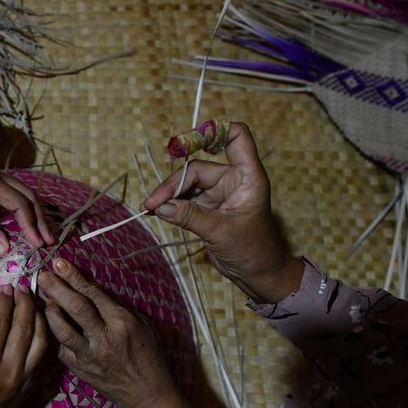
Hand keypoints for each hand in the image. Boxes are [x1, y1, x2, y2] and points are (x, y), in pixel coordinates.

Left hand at [0, 164, 54, 252]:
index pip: (20, 204)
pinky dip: (23, 208)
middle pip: (28, 197)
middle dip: (40, 220)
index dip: (30, 225)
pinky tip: (27, 223)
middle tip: (48, 241)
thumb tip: (7, 249)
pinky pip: (14, 194)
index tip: (37, 244)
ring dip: (34, 214)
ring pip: (24, 194)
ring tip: (43, 234)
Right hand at [0, 285, 48, 407]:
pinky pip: (44, 351)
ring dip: (39, 316)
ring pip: (41, 338)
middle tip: (22, 288)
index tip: (6, 287)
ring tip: (34, 301)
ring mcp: (26, 376)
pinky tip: (40, 321)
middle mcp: (10, 369)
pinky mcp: (35, 381)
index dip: (4, 302)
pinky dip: (44, 333)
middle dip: (24, 303)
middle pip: (24, 327)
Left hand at [38, 258, 193, 407]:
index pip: (93, 294)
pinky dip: (54, 334)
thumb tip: (90, 288)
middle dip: (56, 288)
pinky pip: (61, 348)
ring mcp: (89, 355)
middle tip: (42, 275)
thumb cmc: (146, 354)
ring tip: (42, 299)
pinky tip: (50, 324)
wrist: (145, 392)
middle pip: (75, 308)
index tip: (59, 263)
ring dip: (49, 312)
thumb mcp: (140, 324)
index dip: (74, 277)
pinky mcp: (79, 369)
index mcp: (121, 322)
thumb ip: (116, 306)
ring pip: (62, 330)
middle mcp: (104, 338)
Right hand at [142, 122, 302, 303]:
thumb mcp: (220, 232)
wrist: (258, 275)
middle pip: (198, 167)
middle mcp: (233, 179)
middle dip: (174, 183)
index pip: (236, 137)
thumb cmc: (253, 251)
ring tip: (149, 209)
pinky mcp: (209, 207)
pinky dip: (170, 205)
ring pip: (188, 184)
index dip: (213, 132)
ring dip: (168, 195)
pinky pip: (185, 200)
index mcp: (247, 176)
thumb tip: (160, 206)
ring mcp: (220, 193)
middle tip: (152, 203)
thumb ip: (191, 216)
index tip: (185, 143)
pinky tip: (156, 213)